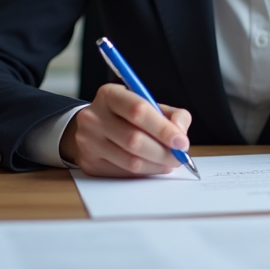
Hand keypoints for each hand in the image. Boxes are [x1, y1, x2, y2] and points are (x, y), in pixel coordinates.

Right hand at [59, 83, 191, 176]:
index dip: (163, 128)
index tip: (181, 141)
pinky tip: (153, 166)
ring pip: (130, 161)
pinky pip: (123, 173)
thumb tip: (180, 132)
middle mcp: (94, 117)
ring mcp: (88, 142)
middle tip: (179, 157)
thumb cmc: (125, 115)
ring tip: (169, 162)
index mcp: (110, 95)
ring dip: (156, 165)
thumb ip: (171, 114)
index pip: (138, 111)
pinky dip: (144, 172)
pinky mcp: (89, 163)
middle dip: (163, 152)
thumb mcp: (147, 103)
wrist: (91, 127)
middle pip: (134, 140)